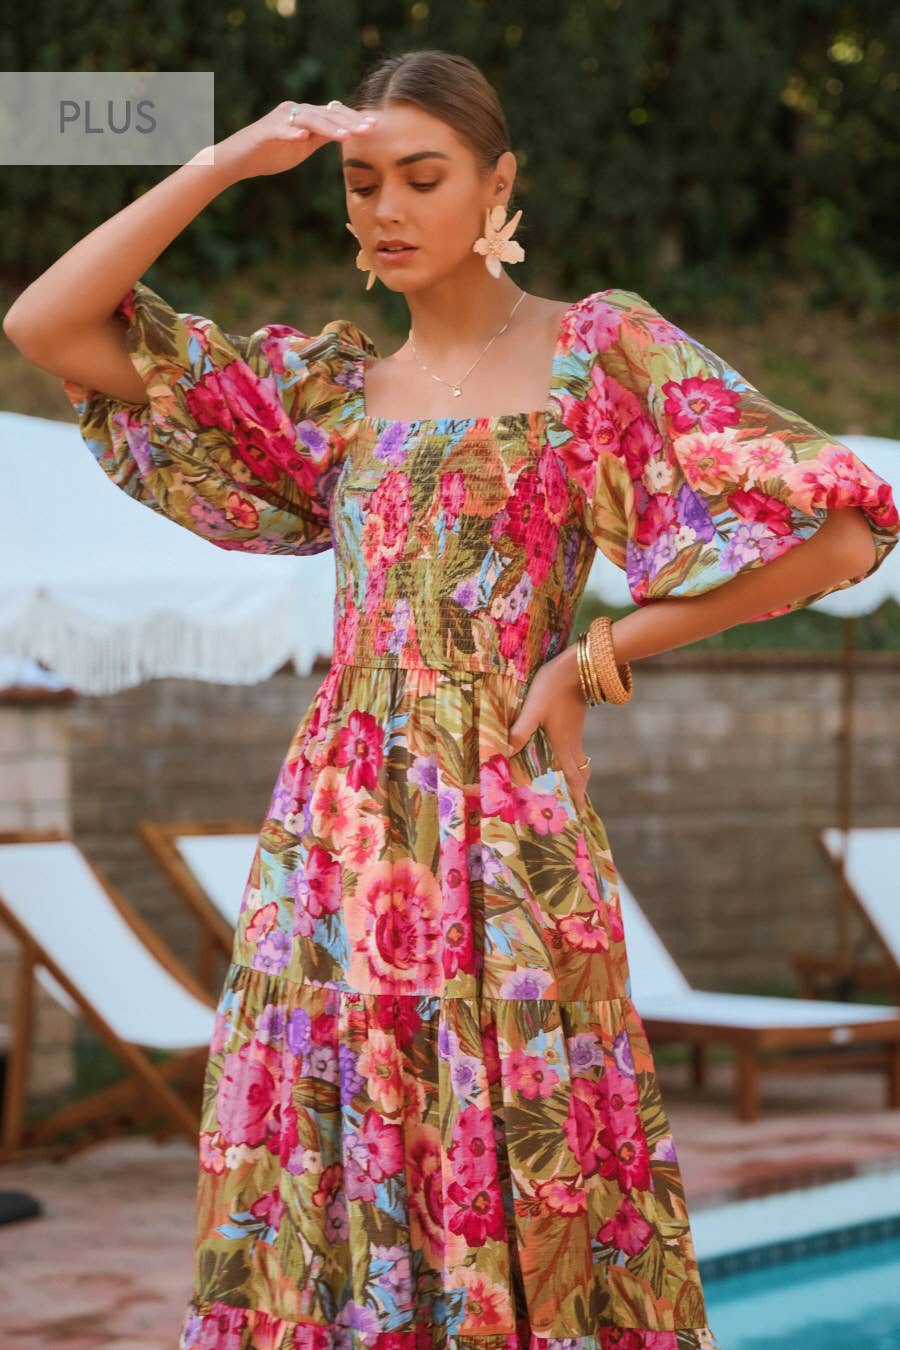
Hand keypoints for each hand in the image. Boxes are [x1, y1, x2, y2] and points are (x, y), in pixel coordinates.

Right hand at [211, 100, 378, 184]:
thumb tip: (346, 133)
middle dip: (350, 121)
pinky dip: (292, 133)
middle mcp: (296, 111)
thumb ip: (323, 136)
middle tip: (370, 128)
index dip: (355, 120)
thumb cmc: (273, 151)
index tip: (376, 126)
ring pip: (309, 120)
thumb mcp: (305, 144)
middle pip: (327, 113)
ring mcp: (282, 120)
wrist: (241, 157)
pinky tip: (303, 138)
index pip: (336, 114)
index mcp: (307, 115)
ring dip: (329, 127)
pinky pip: (282, 131)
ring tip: (346, 135)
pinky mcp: (268, 131)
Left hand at [508, 647, 591, 812]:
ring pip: (578, 762)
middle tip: (573, 807)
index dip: (577, 796)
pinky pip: (574, 750)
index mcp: (564, 745)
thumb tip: (504, 753)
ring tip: (566, 789)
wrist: (579, 665)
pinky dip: (570, 762)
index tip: (580, 814)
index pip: (574, 778)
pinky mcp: (573, 723)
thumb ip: (520, 730)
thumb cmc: (554, 687)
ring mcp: (575, 733)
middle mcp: (572, 743)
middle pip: (579, 774)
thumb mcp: (534, 709)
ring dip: (574, 777)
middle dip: (577, 791)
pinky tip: (557, 758)